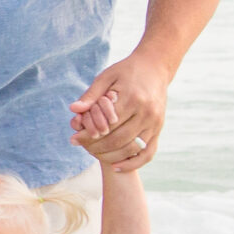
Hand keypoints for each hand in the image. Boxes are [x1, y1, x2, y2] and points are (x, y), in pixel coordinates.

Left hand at [70, 49, 173, 172]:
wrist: (155, 66)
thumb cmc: (126, 71)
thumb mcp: (106, 77)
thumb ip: (91, 94)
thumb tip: (74, 109)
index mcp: (132, 98)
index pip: (107, 125)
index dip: (89, 134)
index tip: (74, 139)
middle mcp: (146, 112)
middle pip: (119, 139)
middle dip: (97, 147)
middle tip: (81, 148)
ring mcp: (155, 122)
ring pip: (132, 148)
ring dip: (112, 156)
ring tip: (94, 155)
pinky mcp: (159, 129)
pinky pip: (148, 153)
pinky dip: (133, 163)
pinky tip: (116, 167)